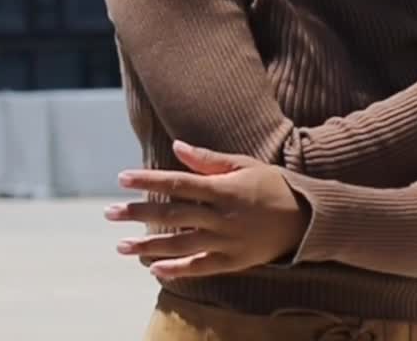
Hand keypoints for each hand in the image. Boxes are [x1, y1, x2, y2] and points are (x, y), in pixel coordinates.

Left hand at [105, 140, 308, 279]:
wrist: (307, 218)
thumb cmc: (274, 186)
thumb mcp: (246, 165)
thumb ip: (209, 159)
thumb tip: (177, 146)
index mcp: (225, 190)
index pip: (179, 183)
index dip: (149, 181)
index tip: (122, 178)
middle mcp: (223, 217)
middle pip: (173, 215)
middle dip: (138, 213)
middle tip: (109, 213)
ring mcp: (227, 241)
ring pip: (180, 245)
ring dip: (148, 245)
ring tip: (120, 245)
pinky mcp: (233, 261)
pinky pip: (200, 267)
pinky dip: (176, 270)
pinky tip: (153, 269)